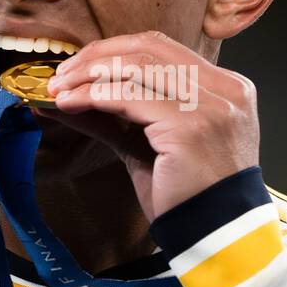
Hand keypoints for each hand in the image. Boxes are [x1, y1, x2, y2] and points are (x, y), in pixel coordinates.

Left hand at [43, 31, 259, 220]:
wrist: (215, 238)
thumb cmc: (188, 196)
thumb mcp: (150, 144)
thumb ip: (118, 115)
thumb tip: (69, 94)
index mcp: (226, 88)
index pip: (163, 49)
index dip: (115, 50)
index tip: (79, 65)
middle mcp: (226, 90)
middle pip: (150, 49)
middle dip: (98, 57)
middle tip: (61, 74)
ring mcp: (212, 106)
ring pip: (138, 68)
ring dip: (90, 75)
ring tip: (60, 89)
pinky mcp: (191, 126)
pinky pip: (132, 98)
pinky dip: (95, 97)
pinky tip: (71, 104)